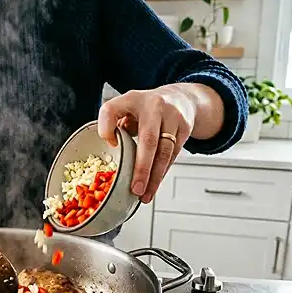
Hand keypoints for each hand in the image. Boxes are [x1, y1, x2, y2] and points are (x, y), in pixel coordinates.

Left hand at [98, 85, 195, 203]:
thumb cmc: (146, 108)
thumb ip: (115, 125)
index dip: (106, 127)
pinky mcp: (185, 128)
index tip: (109, 143)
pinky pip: (173, 155)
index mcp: (131, 99)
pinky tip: (154, 184)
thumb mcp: (127, 108)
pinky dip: (162, 172)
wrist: (181, 98)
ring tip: (144, 194)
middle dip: (141, 168)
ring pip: (164, 152)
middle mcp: (153, 106)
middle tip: (134, 188)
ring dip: (154, 177)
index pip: (112, 110)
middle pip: (148, 140)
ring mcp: (172, 116)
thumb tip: (112, 146)